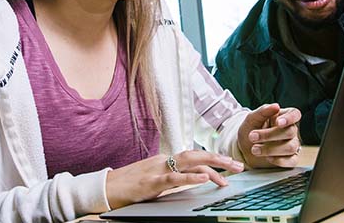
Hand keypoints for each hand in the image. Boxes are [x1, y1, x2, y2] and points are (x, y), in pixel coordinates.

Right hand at [105, 150, 244, 208]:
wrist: (105, 188)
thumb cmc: (128, 185)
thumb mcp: (153, 179)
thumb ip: (171, 178)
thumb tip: (190, 181)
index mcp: (165, 160)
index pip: (195, 158)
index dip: (214, 161)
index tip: (230, 168)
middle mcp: (164, 160)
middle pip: (198, 155)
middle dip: (220, 159)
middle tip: (239, 166)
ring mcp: (158, 169)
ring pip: (190, 162)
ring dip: (213, 164)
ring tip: (229, 169)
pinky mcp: (151, 182)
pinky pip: (175, 177)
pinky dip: (192, 177)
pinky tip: (205, 178)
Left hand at [238, 103, 301, 168]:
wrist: (244, 149)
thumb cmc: (250, 130)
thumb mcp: (251, 119)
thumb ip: (263, 111)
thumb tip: (276, 106)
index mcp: (283, 117)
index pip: (295, 114)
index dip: (289, 118)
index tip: (278, 123)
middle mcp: (290, 130)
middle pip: (290, 132)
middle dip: (269, 135)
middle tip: (252, 137)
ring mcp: (292, 145)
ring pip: (291, 147)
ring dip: (271, 149)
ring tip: (254, 149)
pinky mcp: (290, 160)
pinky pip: (291, 161)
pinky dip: (279, 160)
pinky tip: (268, 158)